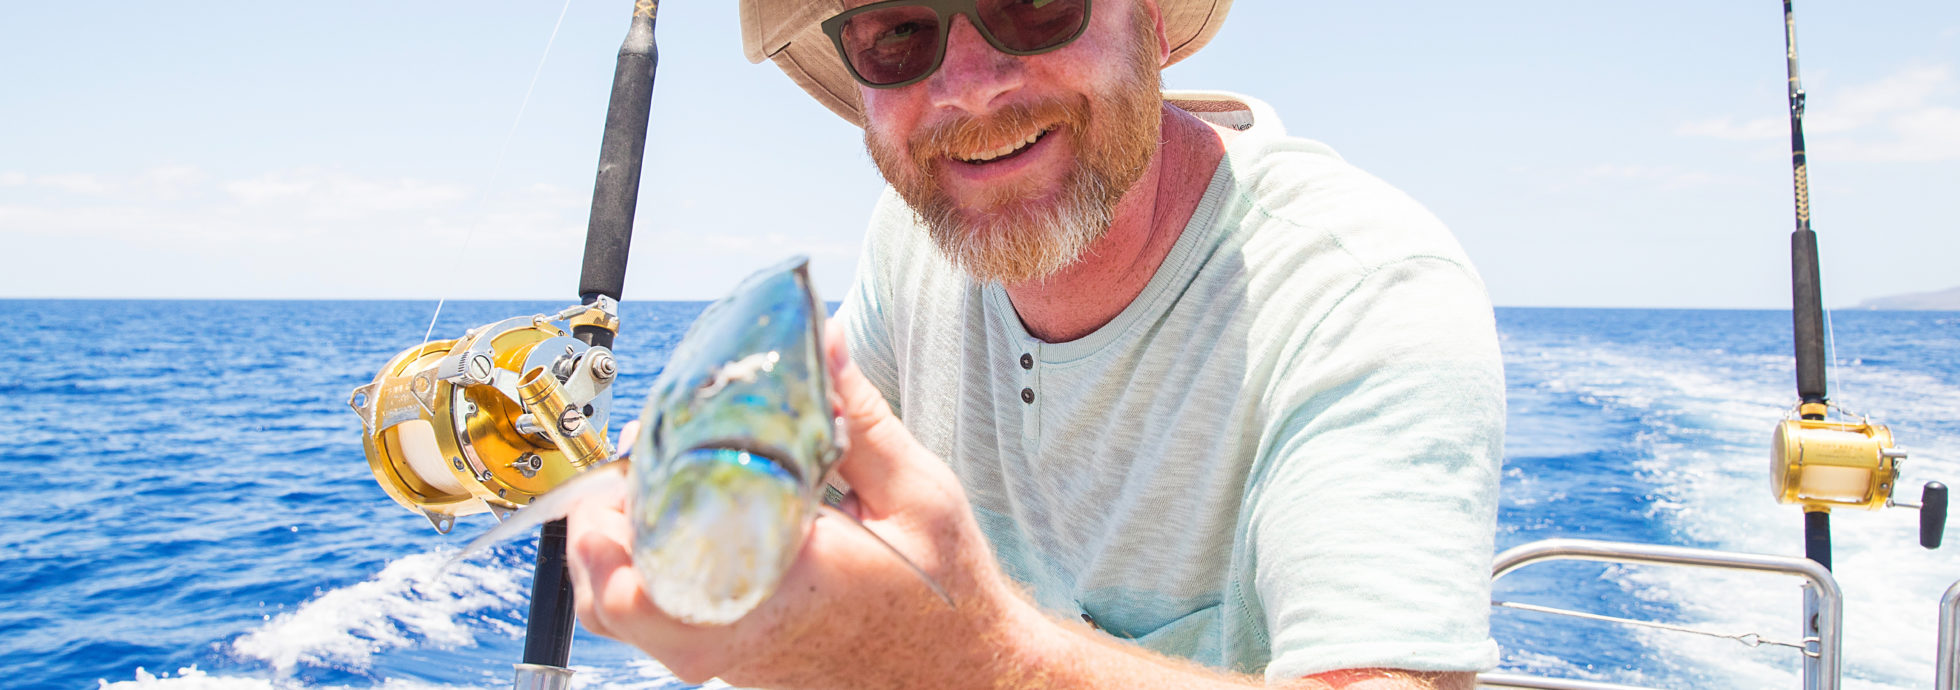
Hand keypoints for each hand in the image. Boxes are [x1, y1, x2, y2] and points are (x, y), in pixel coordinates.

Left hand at [565, 321, 1044, 687]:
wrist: (966, 676)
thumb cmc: (947, 597)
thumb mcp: (917, 493)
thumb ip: (859, 420)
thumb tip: (821, 341)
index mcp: (776, 592)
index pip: (647, 579)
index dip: (618, 512)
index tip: (636, 456)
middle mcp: (738, 636)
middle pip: (611, 605)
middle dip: (598, 530)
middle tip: (627, 467)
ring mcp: (730, 658)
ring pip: (624, 623)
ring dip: (613, 557)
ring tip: (641, 494)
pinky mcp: (734, 663)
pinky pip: (655, 630)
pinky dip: (640, 581)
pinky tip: (677, 528)